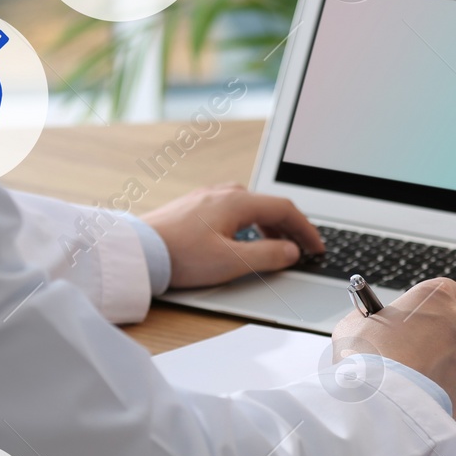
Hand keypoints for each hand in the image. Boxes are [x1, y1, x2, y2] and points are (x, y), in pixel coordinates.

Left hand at [142, 183, 322, 288]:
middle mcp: (223, 193)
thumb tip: (291, 252)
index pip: (284, 209)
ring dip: (270, 227)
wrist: (138, 251)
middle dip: (290, 227)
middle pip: (268, 206)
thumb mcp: (231, 261)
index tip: (316, 247)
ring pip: (250, 207)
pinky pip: (232, 211)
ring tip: (277, 248)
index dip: (306, 229)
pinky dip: (250, 225)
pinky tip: (244, 241)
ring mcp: (207, 198)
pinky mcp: (194, 208)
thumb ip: (267, 256)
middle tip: (303, 248)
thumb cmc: (180, 256)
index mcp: (237, 201)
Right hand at [331, 278, 455, 420]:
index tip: (418, 318)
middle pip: (453, 326)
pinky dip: (449, 391)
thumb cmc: (367, 359)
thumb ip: (369, 319)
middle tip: (410, 355)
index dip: (431, 306)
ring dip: (442, 366)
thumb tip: (367, 323)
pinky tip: (425, 397)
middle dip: (436, 340)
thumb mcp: (353, 326)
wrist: (383, 402)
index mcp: (434, 298)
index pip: (446, 290)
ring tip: (414, 382)